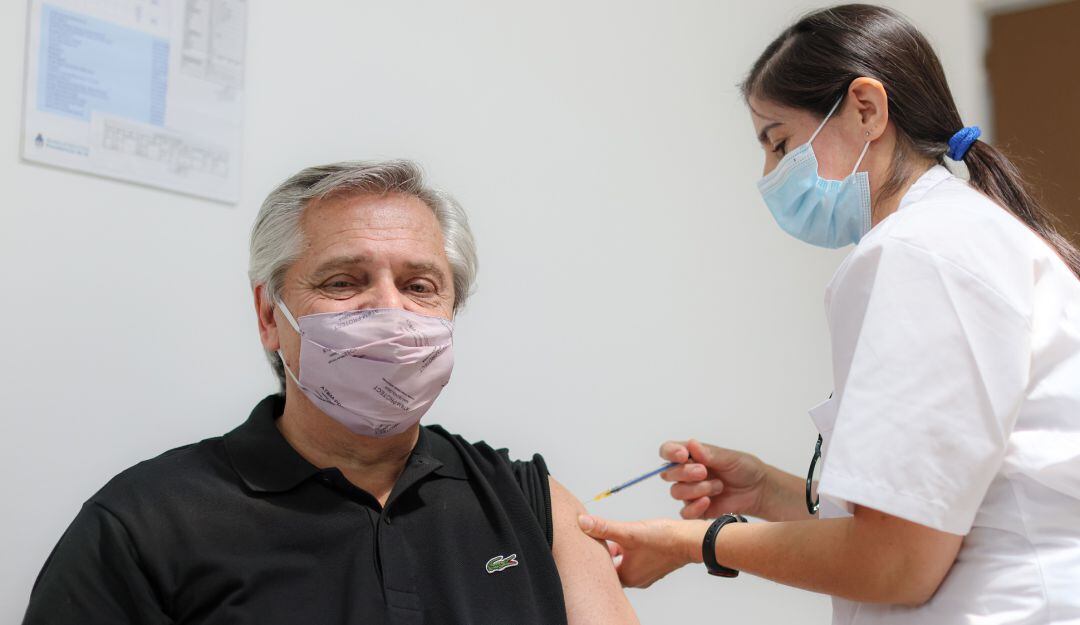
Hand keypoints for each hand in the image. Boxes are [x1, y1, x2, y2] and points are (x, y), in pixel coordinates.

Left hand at [577, 515, 707, 587]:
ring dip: (618, 549)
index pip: (602, 570)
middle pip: (612, 566)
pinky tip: (633, 537)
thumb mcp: (628, 531)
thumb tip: (582, 522)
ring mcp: (647, 573)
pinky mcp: (655, 565)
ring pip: (624, 562)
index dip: (594, 555)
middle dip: (605, 551)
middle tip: (600, 537)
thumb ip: (604, 527)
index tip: (589, 542)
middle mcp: (637, 579)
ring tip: (616, 535)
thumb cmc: (664, 539)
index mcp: (627, 576)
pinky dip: (631, 549)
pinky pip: (636, 559)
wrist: (691, 540)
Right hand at [660, 439, 768, 519]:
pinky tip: (708, 502)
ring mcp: (690, 492)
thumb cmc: (744, 468)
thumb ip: (708, 454)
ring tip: (718, 486)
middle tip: (703, 471)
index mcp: (691, 456)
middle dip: (684, 472)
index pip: (668, 451)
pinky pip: (685, 512)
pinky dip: (694, 507)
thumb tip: (691, 444)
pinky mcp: (697, 510)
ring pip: (676, 492)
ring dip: (696, 489)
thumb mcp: (729, 457)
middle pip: (668, 474)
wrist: (758, 490)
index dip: (670, 453)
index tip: (683, 455)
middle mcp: (686, 474)